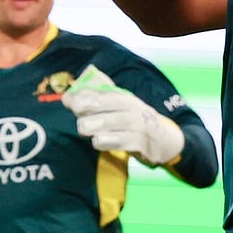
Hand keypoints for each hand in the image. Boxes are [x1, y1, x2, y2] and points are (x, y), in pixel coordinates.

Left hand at [62, 65, 184, 166]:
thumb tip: (72, 90)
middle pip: (98, 106)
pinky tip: (100, 140)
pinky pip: (111, 142)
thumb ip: (99, 94)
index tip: (67, 101)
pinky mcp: (137, 143)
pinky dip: (100, 142)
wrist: (164, 139)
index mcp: (123, 96)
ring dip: (90, 129)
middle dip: (82, 112)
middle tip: (80, 120)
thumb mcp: (122, 103)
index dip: (80, 95)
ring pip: (102, 125)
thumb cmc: (134, 119)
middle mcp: (129, 108)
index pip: (98, 92)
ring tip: (88, 131)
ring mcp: (134, 125)